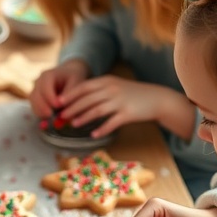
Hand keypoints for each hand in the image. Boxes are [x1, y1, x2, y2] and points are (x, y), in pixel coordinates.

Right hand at [29, 59, 89, 117]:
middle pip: (35, 96)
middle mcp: (38, 83)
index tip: (58, 106)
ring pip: (33, 103)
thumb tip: (65, 115)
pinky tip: (46, 124)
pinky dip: (40, 116)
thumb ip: (71, 97)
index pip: (45, 88)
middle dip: (42, 108)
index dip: (50, 98)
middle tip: (50, 116)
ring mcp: (36, 91)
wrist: (69, 73)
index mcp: (47, 75)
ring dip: (40, 113)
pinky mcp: (36, 100)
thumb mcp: (77, 83)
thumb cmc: (74, 77)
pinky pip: (35, 108)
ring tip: (48, 122)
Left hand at [56, 76, 174, 135]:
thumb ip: (99, 90)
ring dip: (83, 117)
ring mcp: (120, 101)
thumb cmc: (133, 94)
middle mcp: (112, 89)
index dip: (70, 94)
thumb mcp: (115, 86)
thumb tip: (79, 99)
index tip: (59, 101)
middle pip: (88, 99)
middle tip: (62, 115)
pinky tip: (93, 135)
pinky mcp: (128, 113)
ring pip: (97, 110)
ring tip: (73, 124)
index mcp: (107, 81)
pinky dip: (101, 129)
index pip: (84, 86)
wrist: (157, 99)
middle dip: (73, 107)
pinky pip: (111, 122)